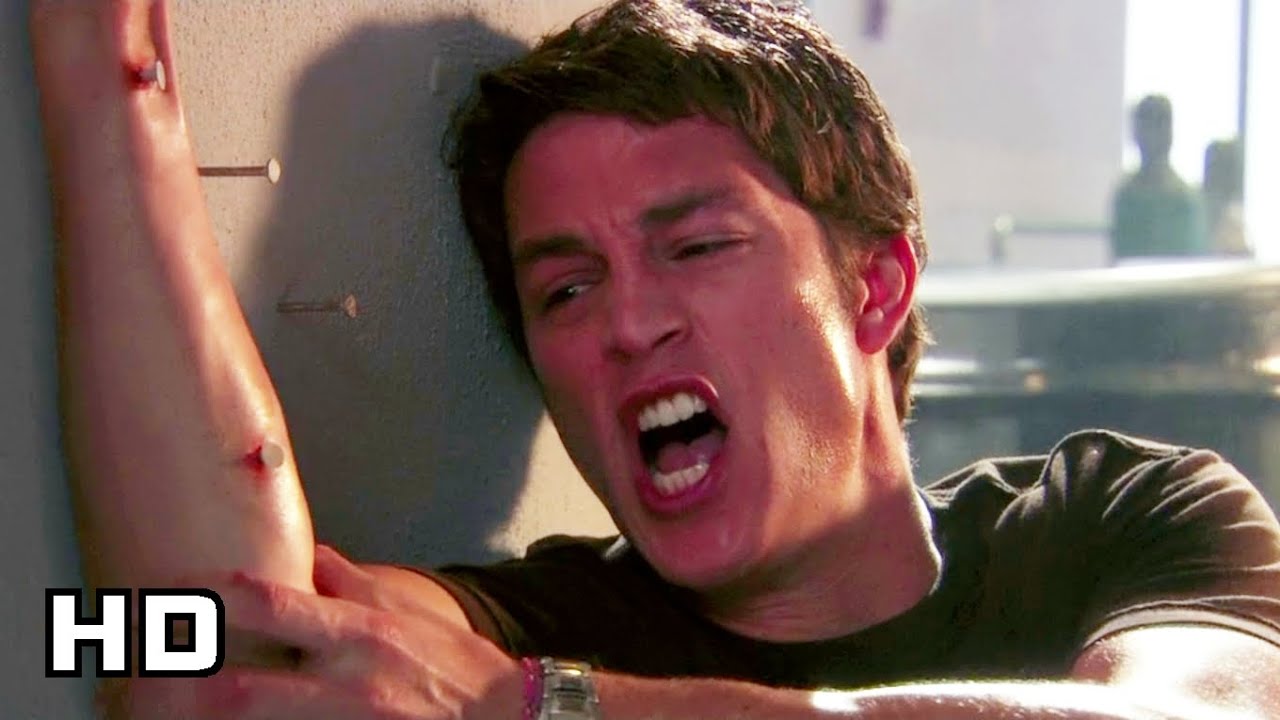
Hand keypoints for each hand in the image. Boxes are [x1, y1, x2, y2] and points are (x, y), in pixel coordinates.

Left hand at [104, 546, 521, 719]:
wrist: (507, 716)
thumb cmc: (456, 663)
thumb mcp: (408, 611)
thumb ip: (354, 584)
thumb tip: (309, 555)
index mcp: (359, 635)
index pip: (274, 606)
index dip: (215, 598)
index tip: (173, 592)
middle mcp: (347, 684)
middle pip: (243, 692)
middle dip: (182, 690)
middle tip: (138, 679)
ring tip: (161, 712)